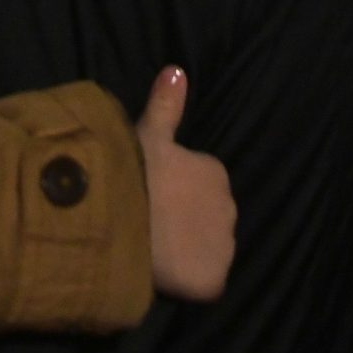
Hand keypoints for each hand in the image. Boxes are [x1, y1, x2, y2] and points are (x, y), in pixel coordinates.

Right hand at [136, 66, 234, 303]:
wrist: (122, 217)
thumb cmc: (133, 170)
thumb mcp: (147, 133)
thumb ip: (166, 104)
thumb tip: (177, 69)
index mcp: (214, 172)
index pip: (199, 187)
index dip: (173, 196)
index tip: (149, 198)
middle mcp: (229, 207)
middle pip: (206, 219)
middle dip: (184, 223)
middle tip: (148, 225)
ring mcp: (224, 245)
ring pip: (208, 250)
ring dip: (188, 252)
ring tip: (154, 250)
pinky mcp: (214, 280)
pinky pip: (205, 283)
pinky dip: (189, 283)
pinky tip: (165, 276)